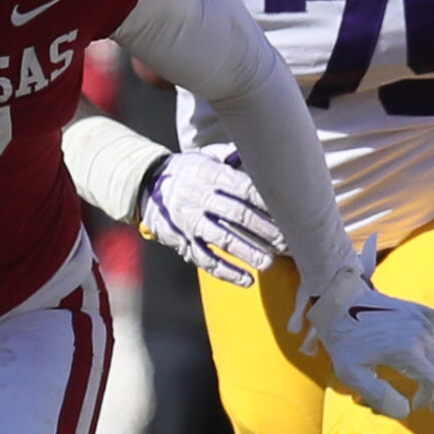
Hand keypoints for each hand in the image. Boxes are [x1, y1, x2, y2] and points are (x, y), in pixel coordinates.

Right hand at [137, 153, 286, 285]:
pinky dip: (227, 272)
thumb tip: (262, 152)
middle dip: (265, 229)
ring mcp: (190, 222)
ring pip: (223, 239)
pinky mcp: (183, 241)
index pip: (243, 187)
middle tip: (287, 242)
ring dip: (248, 252)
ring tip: (269, 263)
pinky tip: (247, 280)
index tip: (289, 212)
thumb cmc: (186, 170)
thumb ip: (230, 157)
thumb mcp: (204, 156)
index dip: (266, 202)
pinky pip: (206, 260)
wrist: (144, 185)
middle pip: (238, 214)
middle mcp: (199, 197)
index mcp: (208, 174)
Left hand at [293, 260, 433, 419]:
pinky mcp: (425, 311)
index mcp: (406, 350)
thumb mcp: (352, 374)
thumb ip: (379, 396)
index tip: (416, 405)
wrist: (341, 304)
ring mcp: (426, 320)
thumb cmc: (345, 341)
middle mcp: (422, 333)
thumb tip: (405, 411)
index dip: (430, 398)